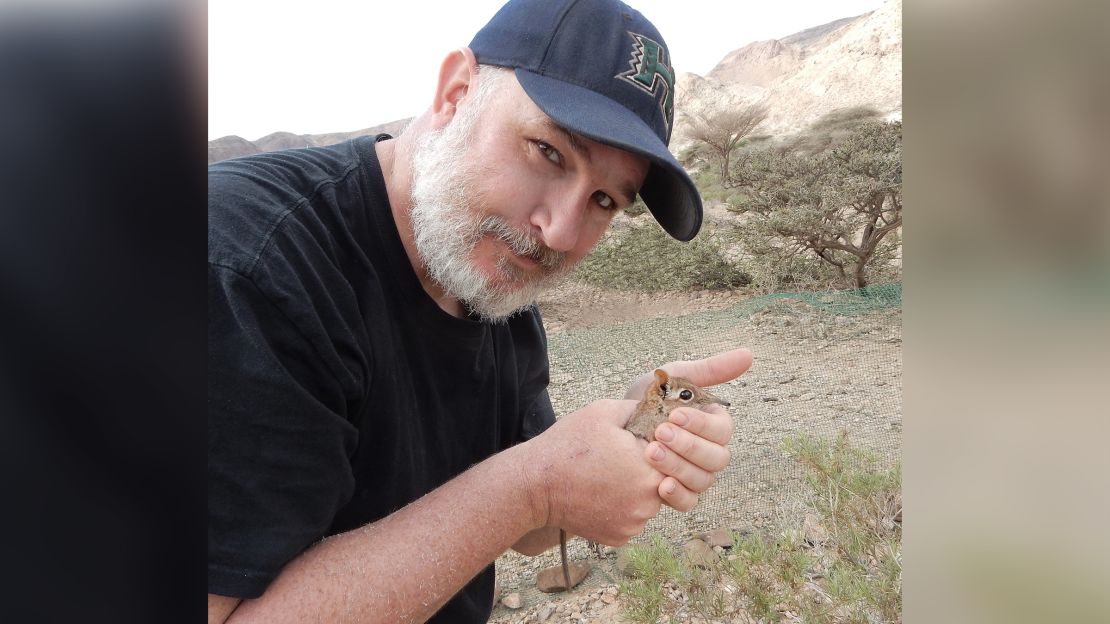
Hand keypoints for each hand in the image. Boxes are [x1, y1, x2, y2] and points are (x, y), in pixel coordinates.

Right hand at [518, 399, 662, 546]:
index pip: (671, 456)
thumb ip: (641, 410)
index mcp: (650, 468)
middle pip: (662, 481)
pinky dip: (621, 509)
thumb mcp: (604, 412)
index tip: (629, 444)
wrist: (535, 486)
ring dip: (635, 491)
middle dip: (645, 470)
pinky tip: (600, 496)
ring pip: (647, 502)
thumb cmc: (568, 445)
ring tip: (605, 478)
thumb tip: (663, 412)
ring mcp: (634, 523)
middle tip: (614, 461)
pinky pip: (631, 519)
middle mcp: (649, 501)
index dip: (652, 447)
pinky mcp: (620, 537)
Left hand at [625, 348, 752, 510]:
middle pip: (717, 458)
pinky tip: (660, 486)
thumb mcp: (675, 378)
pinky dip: (677, 496)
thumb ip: (710, 370)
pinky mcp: (678, 494)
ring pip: (703, 480)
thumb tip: (748, 354)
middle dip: (689, 446)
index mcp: (713, 426)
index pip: (723, 431)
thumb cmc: (649, 398)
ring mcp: (695, 475)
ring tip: (650, 452)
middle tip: (660, 433)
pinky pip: (688, 502)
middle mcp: (709, 453)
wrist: (613, 424)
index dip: (702, 425)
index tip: (675, 414)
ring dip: (679, 468)